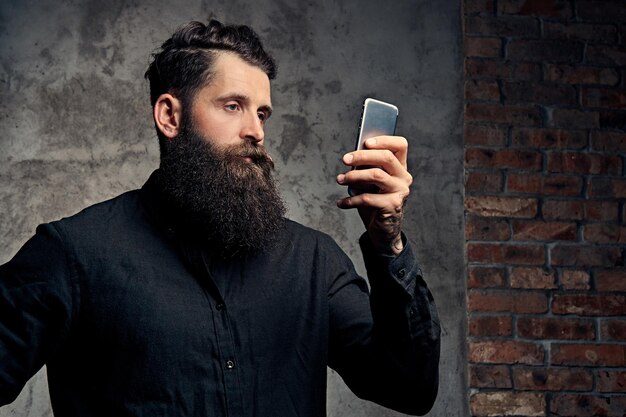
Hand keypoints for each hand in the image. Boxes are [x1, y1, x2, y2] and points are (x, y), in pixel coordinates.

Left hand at [336, 136, 411, 255]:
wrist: (384, 230)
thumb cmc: (376, 203)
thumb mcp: (371, 183)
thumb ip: (367, 169)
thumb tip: (352, 158)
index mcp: (400, 167)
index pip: (400, 145)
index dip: (384, 140)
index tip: (365, 142)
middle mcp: (404, 177)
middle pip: (386, 157)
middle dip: (362, 156)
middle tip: (345, 159)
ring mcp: (400, 191)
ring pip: (376, 175)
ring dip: (354, 176)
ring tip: (340, 180)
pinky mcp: (392, 205)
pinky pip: (368, 198)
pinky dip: (351, 200)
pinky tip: (342, 202)